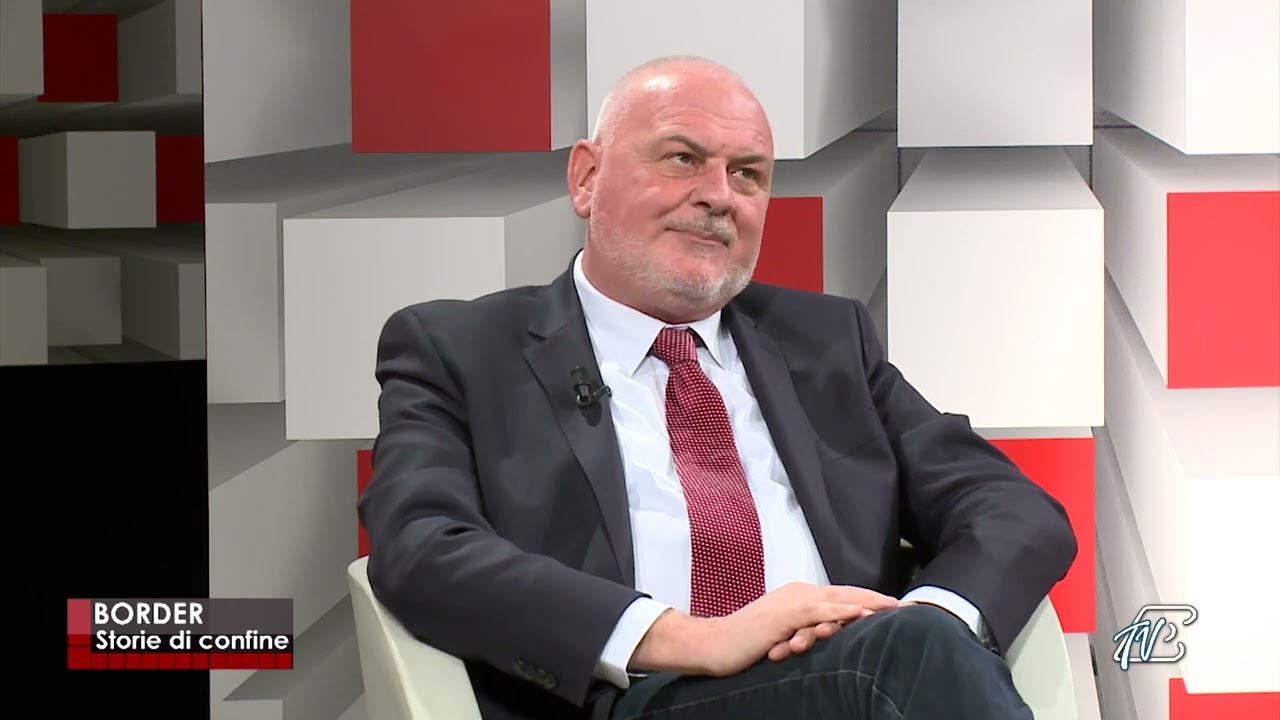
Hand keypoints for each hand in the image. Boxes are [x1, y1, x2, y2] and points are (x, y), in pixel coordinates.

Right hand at [648, 582, 899, 676]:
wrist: (715, 644)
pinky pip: (820, 610)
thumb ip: (805, 630)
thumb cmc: (747, 643)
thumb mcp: (783, 635)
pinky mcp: (785, 614)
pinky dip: (843, 611)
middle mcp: (800, 593)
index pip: (843, 597)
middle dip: (880, 600)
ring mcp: (793, 601)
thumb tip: (828, 637)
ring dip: (870, 603)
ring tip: (897, 609)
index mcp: (800, 596)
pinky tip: (863, 613)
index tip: (898, 609)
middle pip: (848, 594)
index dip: (871, 601)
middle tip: (911, 607)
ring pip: (840, 599)